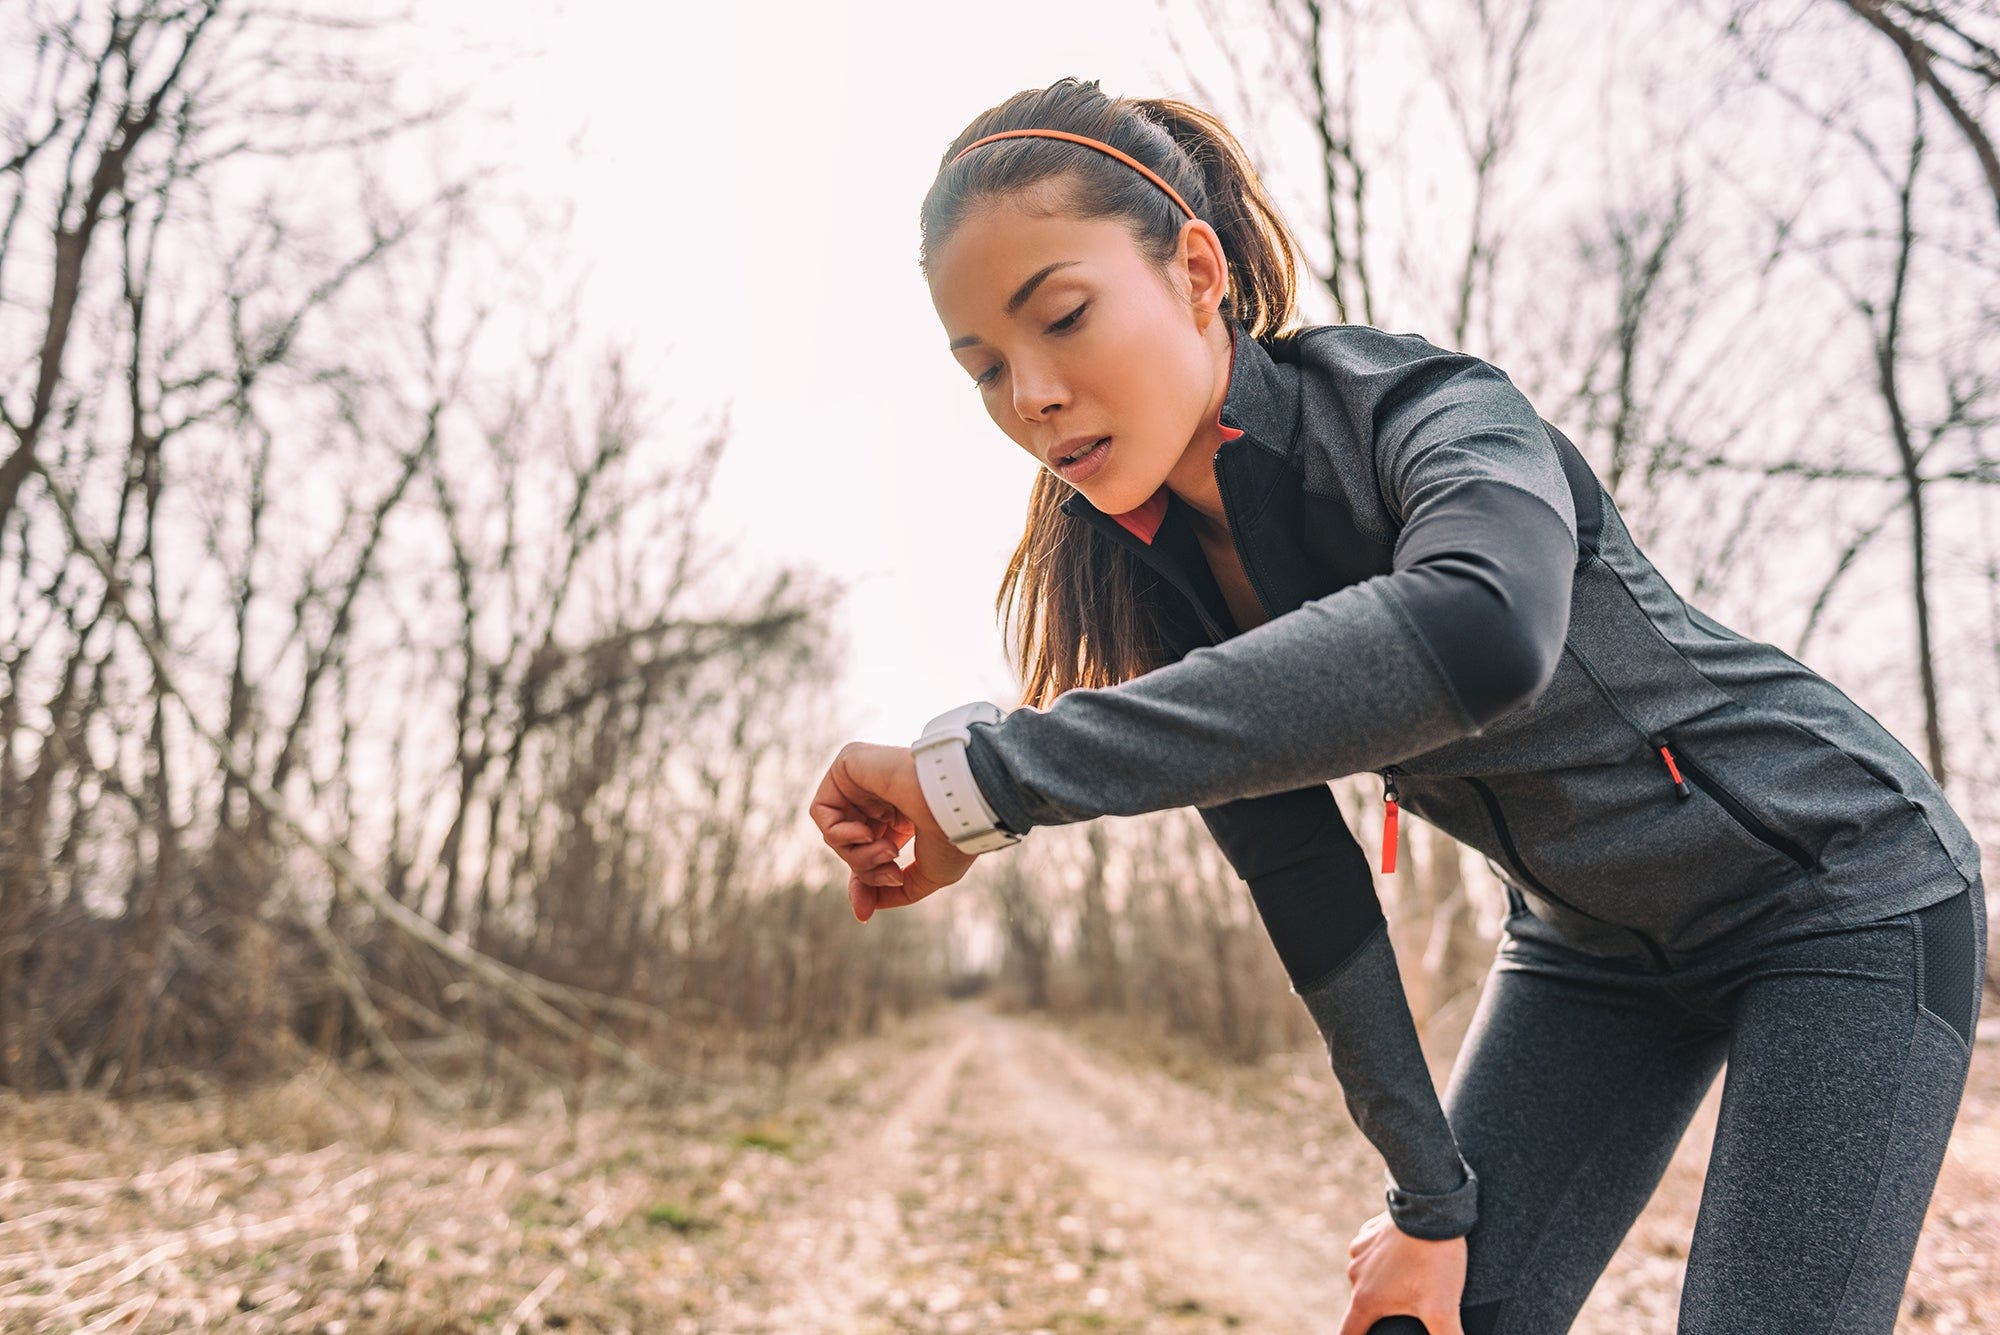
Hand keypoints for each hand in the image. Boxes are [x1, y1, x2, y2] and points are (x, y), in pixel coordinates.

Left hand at [809, 741, 979, 921]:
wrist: (959, 803)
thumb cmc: (952, 836)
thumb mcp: (926, 876)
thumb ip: (892, 892)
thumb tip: (862, 911)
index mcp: (903, 817)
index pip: (867, 853)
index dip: (864, 882)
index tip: (864, 912)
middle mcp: (881, 798)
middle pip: (850, 848)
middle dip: (865, 870)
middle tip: (893, 872)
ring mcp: (865, 781)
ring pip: (836, 834)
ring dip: (857, 855)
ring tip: (888, 851)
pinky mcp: (849, 765)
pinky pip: (822, 811)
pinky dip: (838, 833)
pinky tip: (865, 832)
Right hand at [1338, 1209, 1467, 1334]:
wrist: (1432, 1208)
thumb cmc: (1435, 1260)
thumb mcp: (1443, 1308)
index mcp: (1366, 1300)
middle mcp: (1355, 1276)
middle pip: (1362, 1307)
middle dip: (1378, 1315)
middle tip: (1405, 1311)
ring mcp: (1359, 1252)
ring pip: (1367, 1279)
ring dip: (1382, 1286)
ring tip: (1412, 1284)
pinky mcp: (1369, 1233)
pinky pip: (1372, 1255)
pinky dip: (1384, 1261)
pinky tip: (1406, 1259)